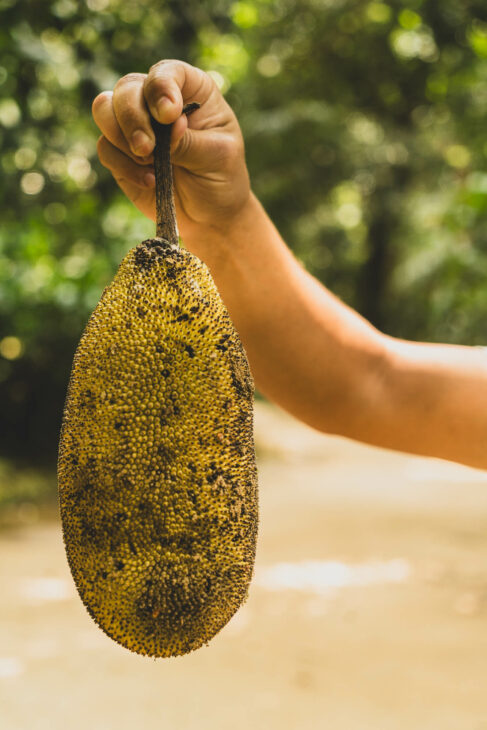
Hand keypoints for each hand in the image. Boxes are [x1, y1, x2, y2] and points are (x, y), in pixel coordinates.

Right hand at [92, 59, 250, 243]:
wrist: (210, 214)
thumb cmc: (222, 177)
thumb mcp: (218, 156)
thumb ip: (190, 140)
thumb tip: (169, 126)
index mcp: (190, 89)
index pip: (166, 73)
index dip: (161, 87)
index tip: (169, 114)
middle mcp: (157, 101)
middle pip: (127, 88)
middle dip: (132, 118)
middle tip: (147, 148)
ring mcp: (135, 125)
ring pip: (104, 109)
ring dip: (120, 136)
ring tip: (146, 160)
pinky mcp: (120, 153)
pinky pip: (106, 148)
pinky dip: (123, 165)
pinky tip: (150, 181)